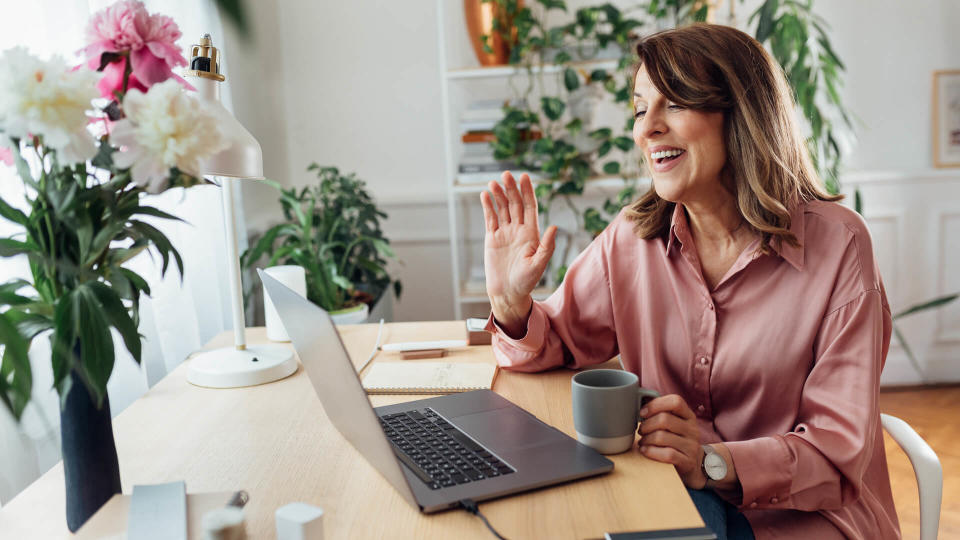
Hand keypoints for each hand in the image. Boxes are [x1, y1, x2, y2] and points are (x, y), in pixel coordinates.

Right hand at [480, 172, 556, 334]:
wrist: (508, 293)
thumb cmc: (526, 282)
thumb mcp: (538, 265)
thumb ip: (547, 246)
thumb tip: (554, 227)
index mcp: (532, 234)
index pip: (530, 207)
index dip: (527, 192)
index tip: (524, 177)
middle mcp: (519, 230)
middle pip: (515, 204)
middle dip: (511, 189)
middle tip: (506, 175)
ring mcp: (505, 233)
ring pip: (502, 209)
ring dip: (498, 195)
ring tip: (493, 183)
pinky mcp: (492, 238)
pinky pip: (490, 218)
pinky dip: (488, 206)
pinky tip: (485, 195)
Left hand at [637, 394, 706, 488]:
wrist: (694, 464)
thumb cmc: (677, 440)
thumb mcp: (675, 424)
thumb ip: (662, 413)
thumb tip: (639, 402)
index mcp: (688, 416)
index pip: (675, 401)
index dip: (655, 405)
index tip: (643, 413)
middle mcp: (692, 429)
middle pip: (665, 419)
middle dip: (647, 425)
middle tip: (641, 430)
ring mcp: (691, 446)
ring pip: (662, 437)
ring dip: (646, 439)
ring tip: (642, 442)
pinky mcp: (688, 461)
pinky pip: (667, 454)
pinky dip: (651, 451)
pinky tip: (645, 450)